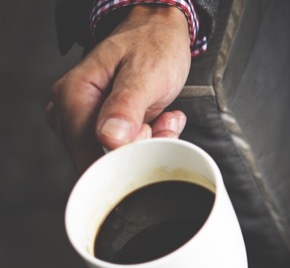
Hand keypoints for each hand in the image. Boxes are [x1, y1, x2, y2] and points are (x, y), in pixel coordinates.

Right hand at [45, 5, 192, 171]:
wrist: (160, 32)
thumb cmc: (152, 46)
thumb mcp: (144, 73)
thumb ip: (126, 106)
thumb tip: (109, 138)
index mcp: (73, 94)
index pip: (84, 149)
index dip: (120, 157)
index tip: (148, 139)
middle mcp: (70, 109)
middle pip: (98, 157)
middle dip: (138, 150)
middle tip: (161, 125)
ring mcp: (84, 119)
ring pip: (114, 156)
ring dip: (148, 145)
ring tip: (163, 118)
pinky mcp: (101, 126)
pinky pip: (124, 150)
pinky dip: (150, 141)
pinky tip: (160, 121)